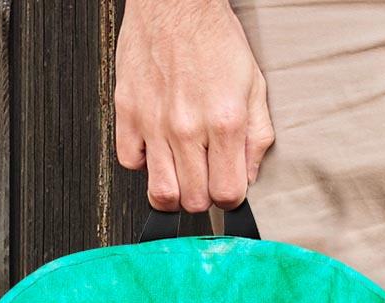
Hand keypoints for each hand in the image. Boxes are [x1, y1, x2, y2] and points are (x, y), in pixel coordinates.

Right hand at [114, 0, 275, 211]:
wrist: (175, 1)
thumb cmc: (214, 39)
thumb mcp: (254, 87)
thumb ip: (257, 137)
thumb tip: (250, 176)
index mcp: (224, 123)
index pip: (227, 194)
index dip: (230, 199)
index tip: (227, 188)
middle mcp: (187, 127)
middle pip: (194, 201)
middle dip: (203, 197)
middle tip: (204, 178)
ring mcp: (154, 122)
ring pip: (161, 192)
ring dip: (174, 192)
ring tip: (181, 175)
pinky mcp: (127, 111)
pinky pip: (129, 162)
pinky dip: (143, 163)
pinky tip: (156, 149)